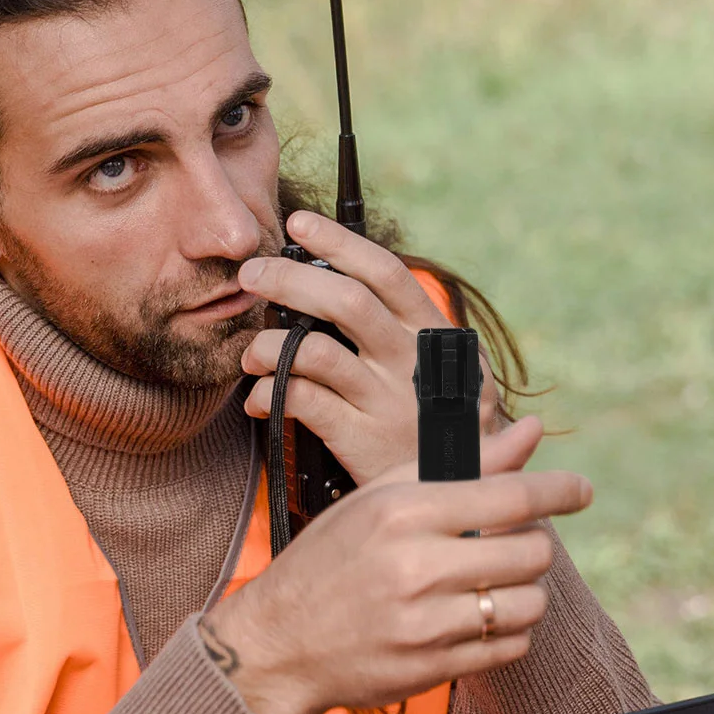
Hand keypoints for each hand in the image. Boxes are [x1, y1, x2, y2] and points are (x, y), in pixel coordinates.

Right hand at [199, 415, 589, 713]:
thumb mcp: (382, 497)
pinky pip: (511, 646)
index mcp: (404, 511)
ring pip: (529, 603)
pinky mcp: (435, 668)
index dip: (559, 490)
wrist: (279, 643)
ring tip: (492, 584)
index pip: (511, 497)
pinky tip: (477, 617)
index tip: (580, 490)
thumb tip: (530, 432)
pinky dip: (508, 630)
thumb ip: (463, 464)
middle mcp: (417, 566)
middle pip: (531, 552)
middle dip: (532, 546)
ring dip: (524, 592)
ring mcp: (427, 623)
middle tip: (508, 545)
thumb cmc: (332, 559)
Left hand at [236, 211, 496, 483]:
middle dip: (288, 279)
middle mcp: (411, 360)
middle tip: (252, 275)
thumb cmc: (439, 421)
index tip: (300, 224)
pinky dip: (269, 394)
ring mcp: (387, 400)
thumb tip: (336, 285)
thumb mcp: (440, 369)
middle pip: (345, 301)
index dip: (340, 243)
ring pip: (314, 350)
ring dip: (269, 344)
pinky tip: (258, 400)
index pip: (386, 273)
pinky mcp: (362, 438)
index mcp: (430, 334)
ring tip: (251, 354)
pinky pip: (302, 401)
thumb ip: (400, 332)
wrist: (463, 489)